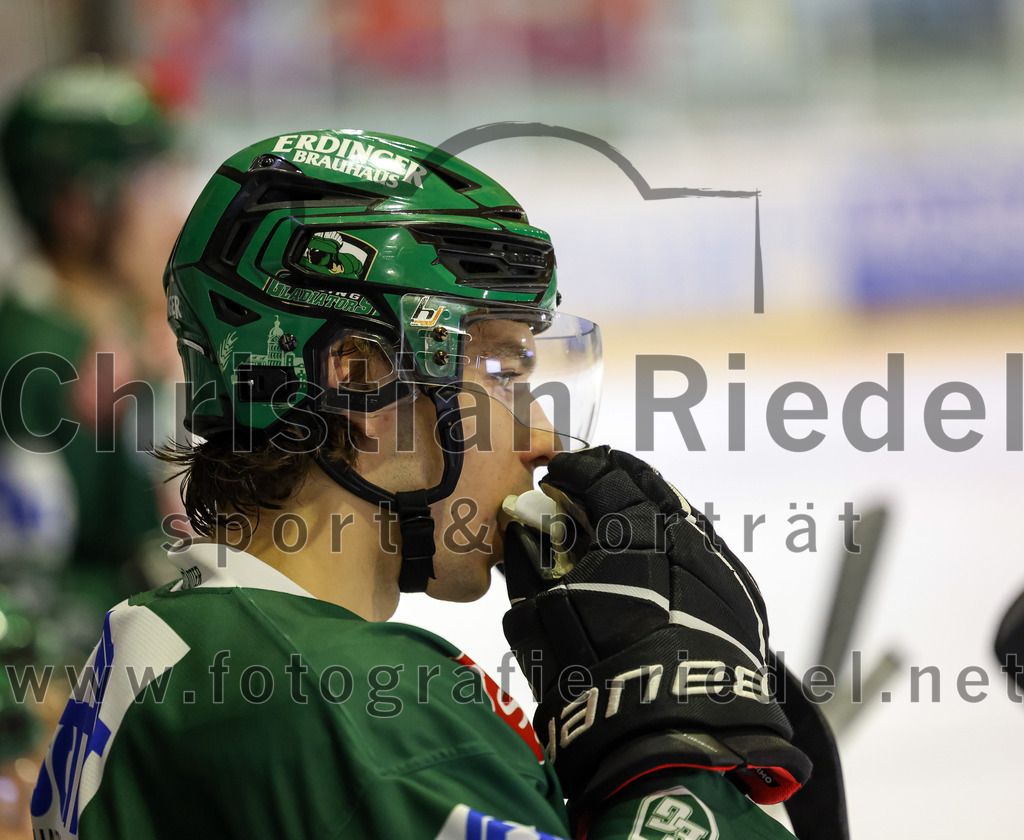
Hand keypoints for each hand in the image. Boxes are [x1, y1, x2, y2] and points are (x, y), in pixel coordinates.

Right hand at [502, 447, 809, 811]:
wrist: (673, 737)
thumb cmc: (595, 672)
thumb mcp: (539, 616)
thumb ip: (529, 564)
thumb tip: (522, 532)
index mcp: (632, 527)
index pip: (600, 473)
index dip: (571, 470)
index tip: (554, 478)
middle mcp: (684, 533)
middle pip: (648, 484)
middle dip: (612, 479)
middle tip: (585, 491)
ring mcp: (719, 564)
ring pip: (681, 517)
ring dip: (646, 513)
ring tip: (619, 532)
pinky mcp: (741, 598)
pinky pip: (704, 553)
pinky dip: (675, 548)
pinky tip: (658, 571)